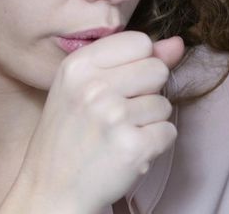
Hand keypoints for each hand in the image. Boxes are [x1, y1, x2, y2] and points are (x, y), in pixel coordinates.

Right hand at [0, 33, 184, 213]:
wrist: (51, 187)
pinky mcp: (133, 146)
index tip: (117, 84)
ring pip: (164, 104)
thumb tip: (178, 43)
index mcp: (77, 65)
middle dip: (147, 91)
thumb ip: (129, 61)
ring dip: (148, 122)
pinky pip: (169, 132)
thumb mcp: (83, 87)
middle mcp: (93, 86)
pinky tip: (125, 150)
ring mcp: (113, 116)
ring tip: (116, 134)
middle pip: (157, 69)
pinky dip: (153, 144)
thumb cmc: (68, 135)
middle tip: (116, 112)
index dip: (137, 63)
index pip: (139, 41)